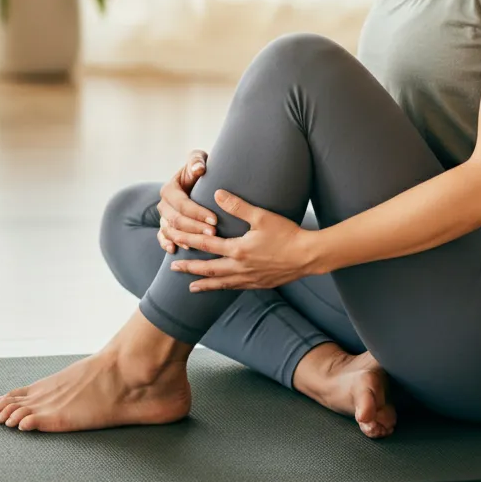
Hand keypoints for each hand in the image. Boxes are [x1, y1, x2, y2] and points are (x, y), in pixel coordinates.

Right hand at [158, 149, 216, 254]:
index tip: (214, 219)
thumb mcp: (197, 159)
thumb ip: (196, 160)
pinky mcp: (165, 226)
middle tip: (214, 232)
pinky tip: (176, 249)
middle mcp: (164, 204)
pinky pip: (162, 238)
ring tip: (203, 243)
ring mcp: (163, 217)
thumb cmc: (199, 168)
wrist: (196, 179)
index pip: (182, 204)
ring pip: (170, 231)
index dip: (197, 212)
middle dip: (195, 227)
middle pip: (176, 220)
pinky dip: (167, 244)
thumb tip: (199, 169)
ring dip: (186, 238)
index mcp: (170, 189)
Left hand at [168, 190, 319, 291]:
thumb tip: (218, 193)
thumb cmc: (286, 234)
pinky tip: (221, 287)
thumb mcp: (261, 216)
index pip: (206, 245)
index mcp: (238, 250)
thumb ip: (238, 206)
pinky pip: (235, 288)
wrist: (308, 256)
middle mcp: (239, 267)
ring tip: (190, 287)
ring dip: (204, 284)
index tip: (174, 240)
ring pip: (221, 282)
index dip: (188, 241)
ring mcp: (249, 278)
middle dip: (189, 268)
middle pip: (208, 268)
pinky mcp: (259, 283)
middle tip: (173, 268)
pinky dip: (223, 288)